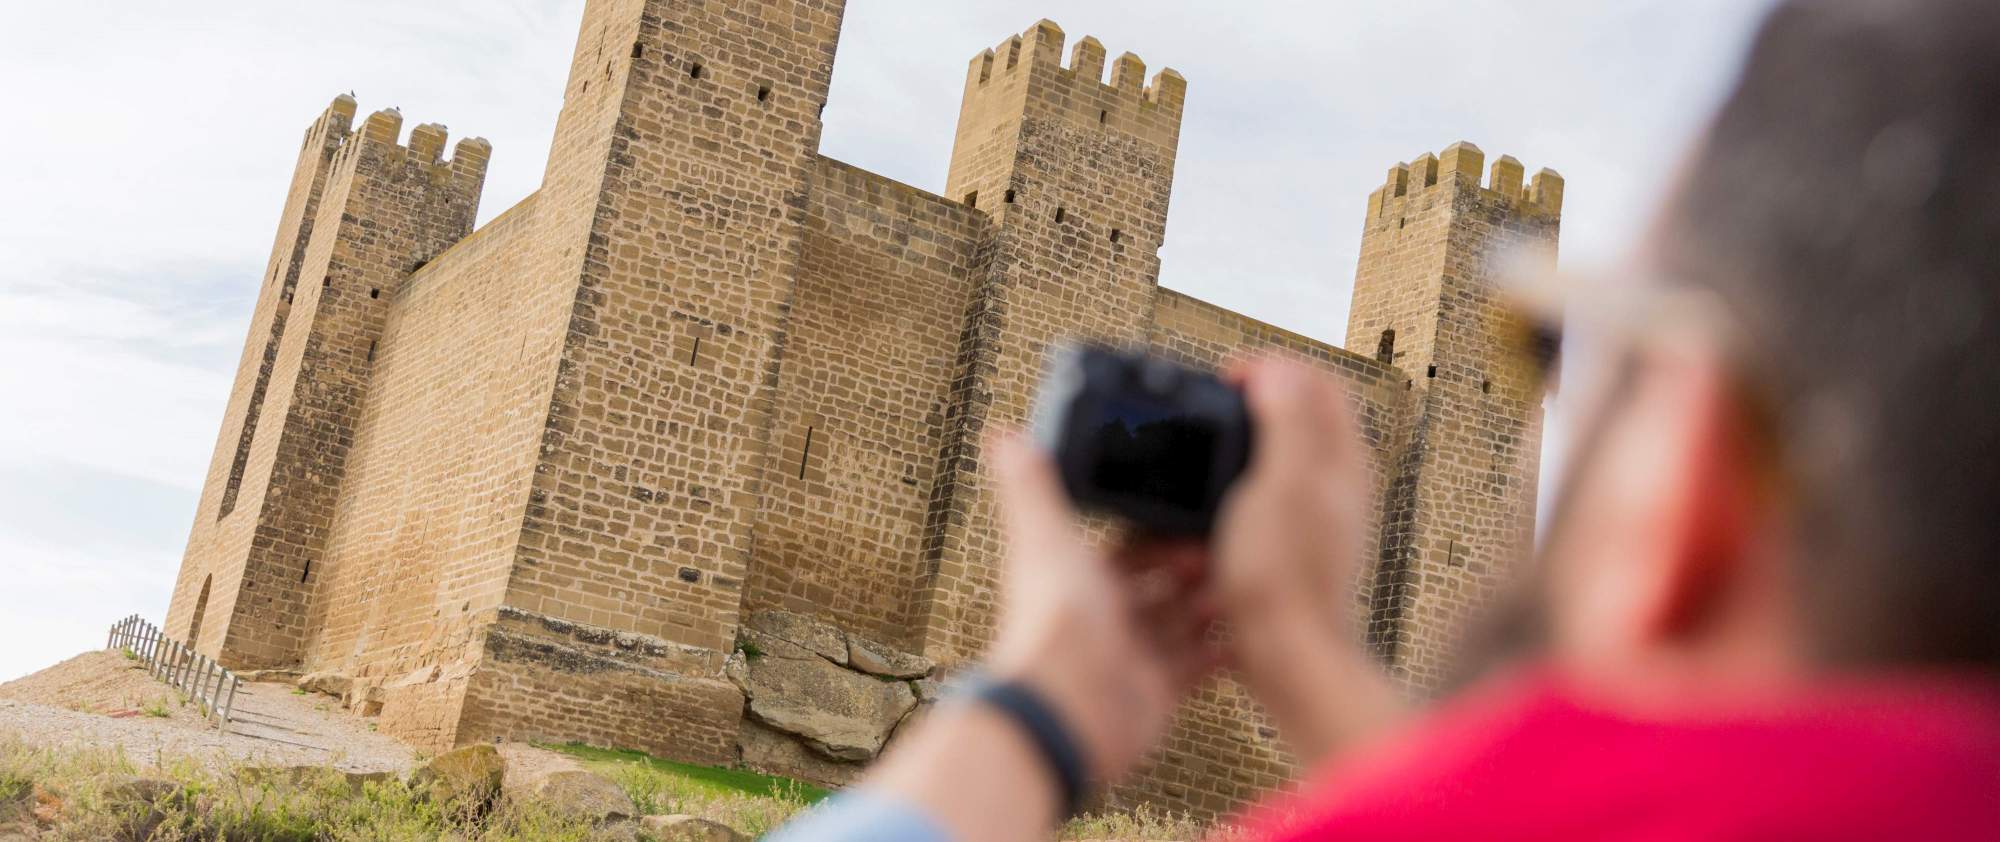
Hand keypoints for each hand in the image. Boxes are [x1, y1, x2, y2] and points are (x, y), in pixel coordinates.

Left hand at [984, 435, 1222, 783]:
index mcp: (1076, 580)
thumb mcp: (1046, 533)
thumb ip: (1032, 485)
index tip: (1190, 519)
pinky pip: (1193, 670)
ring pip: (1176, 626)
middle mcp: (1101, 619)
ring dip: (1207, 606)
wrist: (1070, 700)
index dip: (1156, 536)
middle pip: (1155, 588)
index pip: (1123, 551)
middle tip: (1224, 552)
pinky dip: (1217, 655)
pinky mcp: (1153, 694)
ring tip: (1239, 586)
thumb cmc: (1052, 616)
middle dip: (1189, 569)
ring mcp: (1129, 658)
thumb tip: (999, 433)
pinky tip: (1242, 637)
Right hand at [1211, 357, 1402, 761]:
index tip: (1226, 381)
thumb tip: (1278, 370)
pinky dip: (1244, 477)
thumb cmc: (1282, 578)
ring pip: (1288, 447)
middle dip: (1260, 393)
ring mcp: (1321, 511)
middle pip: (1305, 408)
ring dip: (1251, 434)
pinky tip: (1218, 500)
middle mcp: (1339, 480)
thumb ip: (1286, 422)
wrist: (1287, 654)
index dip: (1270, 366)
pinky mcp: (1299, 541)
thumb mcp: (1278, 486)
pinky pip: (1273, 487)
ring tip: (1213, 443)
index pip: (1318, 379)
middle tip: (1218, 402)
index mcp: (1342, 458)